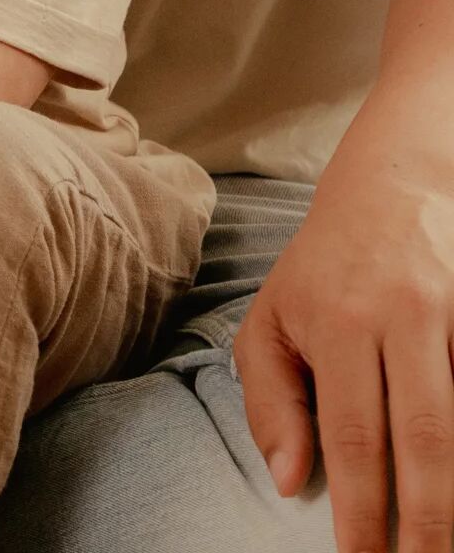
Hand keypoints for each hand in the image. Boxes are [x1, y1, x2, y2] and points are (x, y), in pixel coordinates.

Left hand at [235, 134, 453, 552]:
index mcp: (340, 325)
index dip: (363, 509)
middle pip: (425, 441)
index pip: (354, 437)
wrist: (392, 189)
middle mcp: (402, 321)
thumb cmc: (322, 270)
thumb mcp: (272, 318)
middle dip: (429, 521)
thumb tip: (286, 479)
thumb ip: (270, 398)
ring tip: (447, 544)